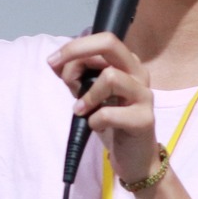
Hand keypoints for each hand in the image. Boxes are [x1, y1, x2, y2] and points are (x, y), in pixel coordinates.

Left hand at [50, 33, 161, 188]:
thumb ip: (76, 77)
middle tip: (62, 74)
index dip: (74, 46)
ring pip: (110, 77)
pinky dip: (94, 120)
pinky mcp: (144, 119)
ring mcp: (144, 95)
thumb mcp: (89, 95)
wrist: (134, 158)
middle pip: (109, 44)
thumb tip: (55, 62)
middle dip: (77, 52)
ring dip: (87, 94)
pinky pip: (109, 113)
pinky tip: (95, 126)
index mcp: (126, 64)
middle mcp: (138, 73)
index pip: (102, 40)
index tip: (53, 61)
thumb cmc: (112, 123)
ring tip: (81, 110)